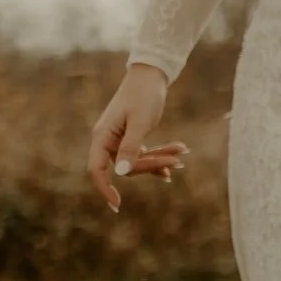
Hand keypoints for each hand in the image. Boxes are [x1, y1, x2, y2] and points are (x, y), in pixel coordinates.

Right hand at [87, 66, 189, 211]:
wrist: (151, 75)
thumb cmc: (144, 96)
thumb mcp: (140, 123)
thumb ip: (130, 148)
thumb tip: (120, 173)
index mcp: (102, 137)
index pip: (97, 170)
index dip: (105, 188)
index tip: (117, 205)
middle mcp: (106, 140)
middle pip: (125, 166)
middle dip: (152, 165)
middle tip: (178, 160)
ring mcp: (118, 139)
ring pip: (137, 161)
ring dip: (159, 158)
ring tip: (183, 152)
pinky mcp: (130, 137)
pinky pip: (142, 153)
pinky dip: (158, 155)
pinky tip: (177, 158)